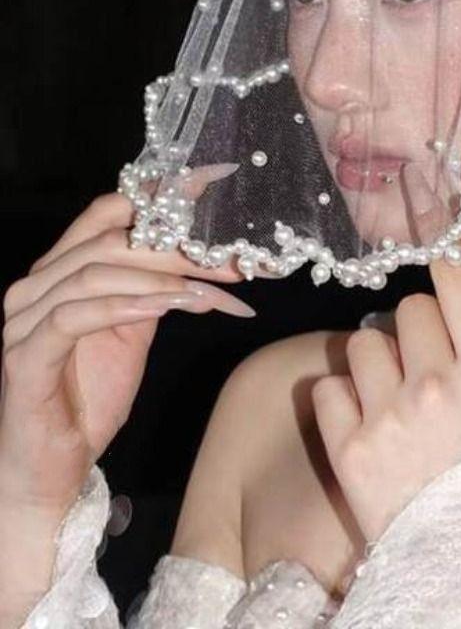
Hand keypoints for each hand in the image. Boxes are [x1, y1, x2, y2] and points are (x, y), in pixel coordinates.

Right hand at [0, 166, 252, 517]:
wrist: (51, 471)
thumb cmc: (88, 396)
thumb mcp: (132, 330)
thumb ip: (154, 288)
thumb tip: (204, 254)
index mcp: (59, 272)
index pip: (105, 213)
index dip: (158, 197)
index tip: (213, 193)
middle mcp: (34, 288)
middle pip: (109, 240)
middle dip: (178, 246)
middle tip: (233, 259)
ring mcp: (23, 322)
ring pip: (95, 272)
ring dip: (162, 277)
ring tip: (212, 288)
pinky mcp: (24, 359)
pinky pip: (75, 317)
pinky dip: (126, 305)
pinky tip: (168, 307)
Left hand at [312, 238, 460, 545]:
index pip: (452, 276)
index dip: (450, 275)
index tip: (451, 291)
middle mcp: (436, 384)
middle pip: (410, 305)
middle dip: (424, 326)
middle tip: (437, 365)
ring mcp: (389, 417)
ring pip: (365, 340)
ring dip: (382, 359)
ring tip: (402, 395)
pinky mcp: (349, 451)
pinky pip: (330, 386)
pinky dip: (346, 398)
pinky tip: (373, 422)